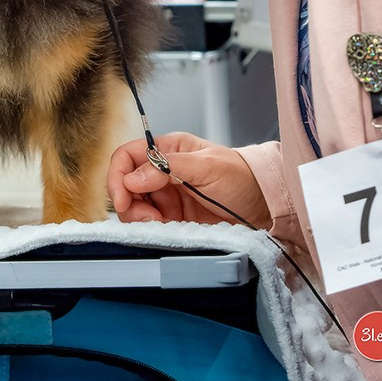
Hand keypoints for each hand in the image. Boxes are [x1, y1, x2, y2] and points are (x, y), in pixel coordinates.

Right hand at [107, 131, 271, 228]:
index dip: (118, 175)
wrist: (263, 207)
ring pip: (134, 207)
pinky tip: (164, 231)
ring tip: (159, 224)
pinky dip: (150, 230)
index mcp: (167, 150)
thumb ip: (169, 167)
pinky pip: (150, 224)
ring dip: (139, 218)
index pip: (127, 156)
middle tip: (147, 218)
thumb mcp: (206, 166)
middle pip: (126, 184)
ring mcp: (167, 196)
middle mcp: (162, 172)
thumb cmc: (241, 177)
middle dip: (129, 203)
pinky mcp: (173, 219)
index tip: (122, 198)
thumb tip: (133, 177)